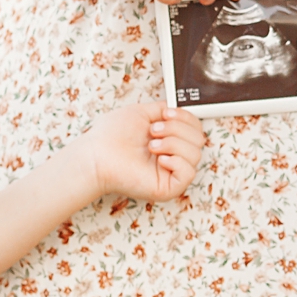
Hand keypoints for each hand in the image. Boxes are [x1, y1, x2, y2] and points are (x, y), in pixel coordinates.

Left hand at [80, 103, 205, 202]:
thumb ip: (163, 109)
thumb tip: (177, 109)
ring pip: (195, 154)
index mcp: (168, 139)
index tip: (166, 113)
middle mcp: (172, 155)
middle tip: (153, 131)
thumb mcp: (142, 112)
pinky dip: (177, 161)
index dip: (186, 117)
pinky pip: (189, 173)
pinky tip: (160, 159)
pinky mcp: (168, 187)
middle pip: (199, 139)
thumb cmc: (112, 135)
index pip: (196, 128)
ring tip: (152, 145)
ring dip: (173, 143)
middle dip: (177, 129)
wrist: (97, 153)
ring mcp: (171, 172)